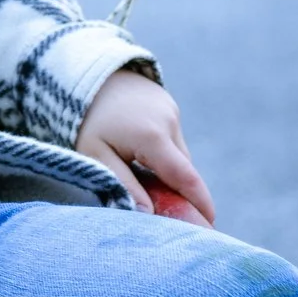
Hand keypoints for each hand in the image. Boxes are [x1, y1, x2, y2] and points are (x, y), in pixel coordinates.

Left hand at [76, 68, 215, 223]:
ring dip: (167, 169)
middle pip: (183, 169)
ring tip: (138, 172)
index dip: (200, 201)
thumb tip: (148, 216)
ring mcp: (171, 111)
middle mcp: (169, 122)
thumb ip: (123, 185)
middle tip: (166, 212)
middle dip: (179, 191)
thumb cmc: (86, 119)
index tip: (211, 224)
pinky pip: (172, 138)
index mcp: (152, 137)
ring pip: (177, 154)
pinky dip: (162, 152)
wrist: (86, 72)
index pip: (185, 177)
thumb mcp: (96, 155)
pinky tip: (138, 152)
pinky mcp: (168, 105)